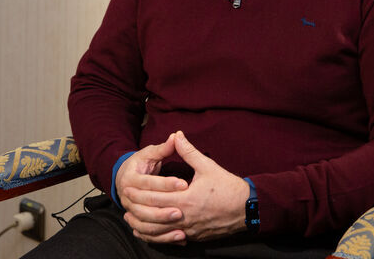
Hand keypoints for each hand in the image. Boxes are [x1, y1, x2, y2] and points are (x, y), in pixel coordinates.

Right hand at [116, 133, 188, 235]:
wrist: (124, 178)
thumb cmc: (140, 164)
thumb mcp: (149, 154)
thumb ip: (163, 148)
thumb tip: (176, 136)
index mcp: (130, 178)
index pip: (149, 182)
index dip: (166, 183)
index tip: (184, 184)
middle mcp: (126, 196)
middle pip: (145, 204)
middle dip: (164, 206)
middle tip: (183, 208)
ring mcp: (130, 210)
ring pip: (144, 221)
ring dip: (162, 224)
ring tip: (181, 224)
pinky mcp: (136, 221)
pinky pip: (147, 233)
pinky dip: (162, 237)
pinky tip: (179, 237)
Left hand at [123, 131, 250, 243]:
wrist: (248, 208)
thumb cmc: (228, 187)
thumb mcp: (207, 166)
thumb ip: (188, 152)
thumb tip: (177, 135)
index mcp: (186, 200)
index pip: (156, 197)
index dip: (140, 193)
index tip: (128, 187)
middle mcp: (185, 217)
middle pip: (154, 216)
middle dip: (138, 208)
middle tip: (125, 201)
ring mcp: (190, 230)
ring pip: (161, 232)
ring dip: (144, 226)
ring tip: (132, 219)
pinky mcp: (195, 236)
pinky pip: (172, 238)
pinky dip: (158, 236)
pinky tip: (151, 232)